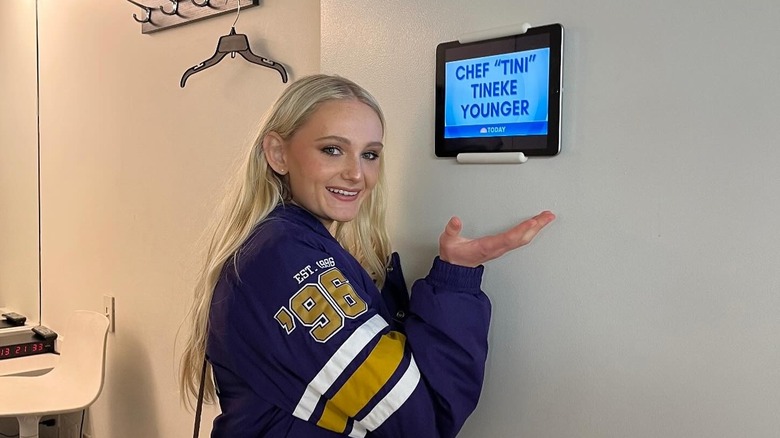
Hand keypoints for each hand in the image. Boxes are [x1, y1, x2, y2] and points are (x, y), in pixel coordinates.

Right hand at [438, 211, 555, 267]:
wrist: (457, 268)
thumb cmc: (455, 255)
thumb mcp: (448, 242)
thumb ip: (451, 231)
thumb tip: (455, 220)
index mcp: (487, 246)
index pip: (508, 238)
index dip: (521, 230)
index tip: (532, 222)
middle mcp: (498, 248)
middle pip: (522, 238)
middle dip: (536, 226)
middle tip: (548, 215)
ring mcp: (501, 248)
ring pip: (523, 239)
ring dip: (536, 229)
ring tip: (546, 218)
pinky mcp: (502, 247)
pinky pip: (520, 240)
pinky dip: (530, 231)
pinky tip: (535, 226)